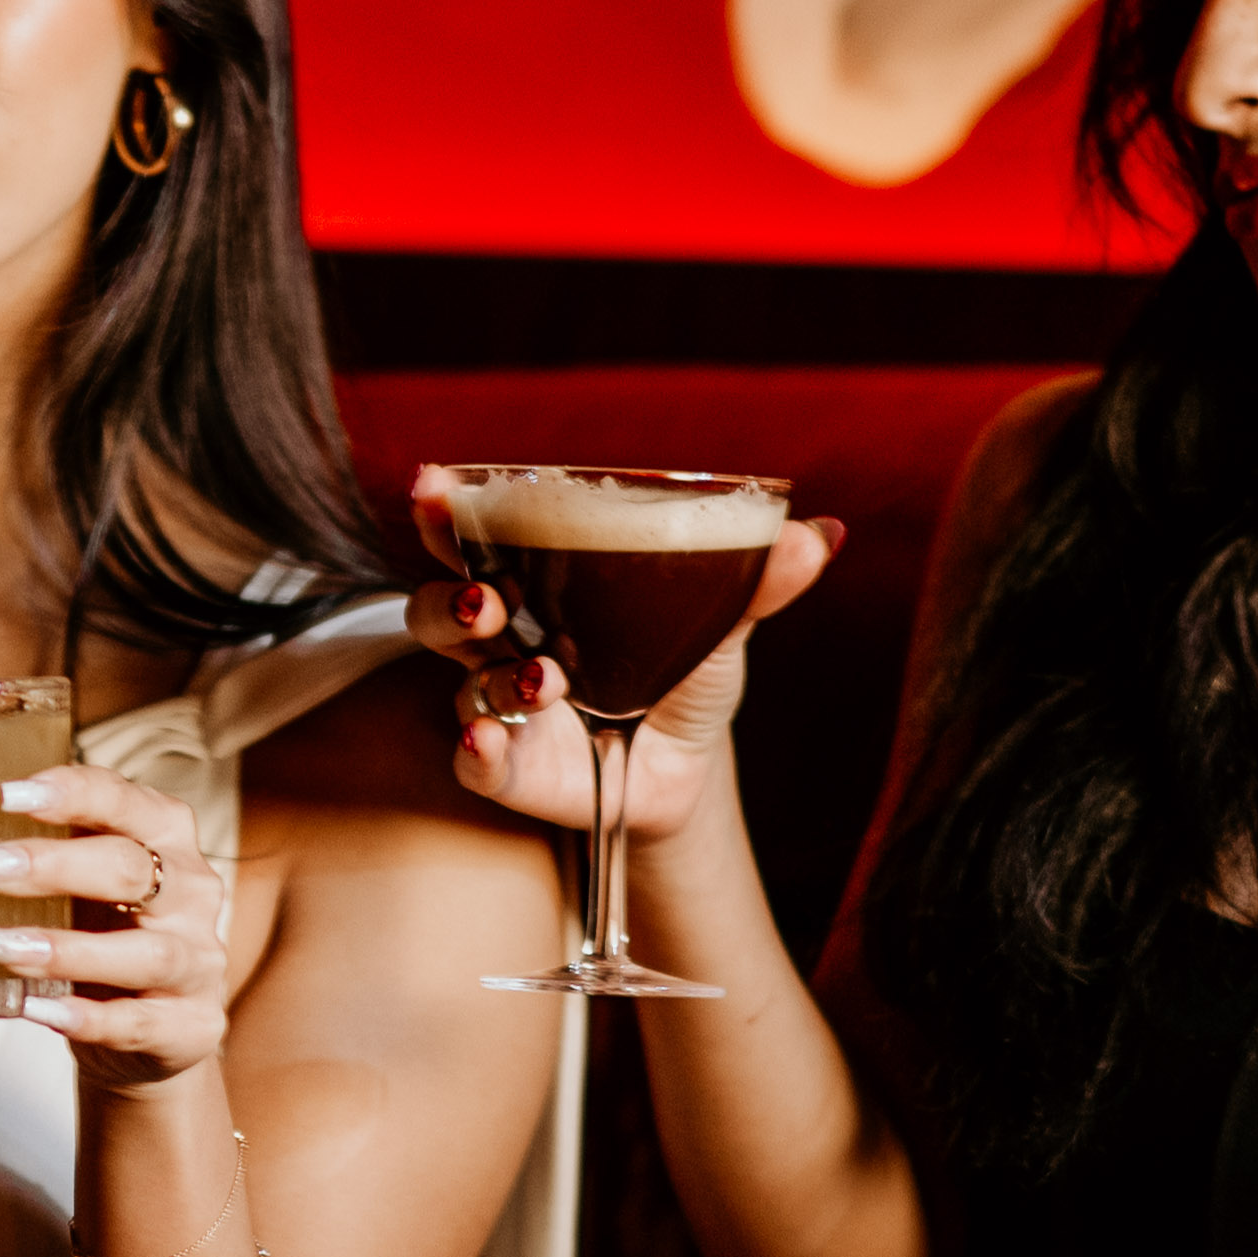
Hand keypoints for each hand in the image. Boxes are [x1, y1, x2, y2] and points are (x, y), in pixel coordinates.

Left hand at [0, 756, 233, 1097]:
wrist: (151, 1027)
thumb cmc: (105, 933)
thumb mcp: (85, 881)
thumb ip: (48, 852)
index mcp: (167, 837)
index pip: (124, 801)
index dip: (70, 793)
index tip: (5, 795)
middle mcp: (193, 892)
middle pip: (129, 869)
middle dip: (46, 866)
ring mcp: (200, 962)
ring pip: (144, 952)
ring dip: (65, 950)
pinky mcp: (193, 1025)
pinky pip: (138, 1022)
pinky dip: (85, 1017)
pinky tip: (34, 1008)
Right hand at [413, 515, 842, 843]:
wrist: (690, 771)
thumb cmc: (683, 673)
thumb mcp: (720, 625)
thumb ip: (756, 582)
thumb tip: (823, 536)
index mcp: (542, 586)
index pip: (476, 539)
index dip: (447, 512)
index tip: (434, 485)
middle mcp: (506, 641)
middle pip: (440, 608)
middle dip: (450, 598)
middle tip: (487, 596)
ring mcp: (503, 707)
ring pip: (462, 682)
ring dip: (493, 676)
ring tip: (547, 679)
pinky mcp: (512, 770)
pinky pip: (476, 761)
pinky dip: (479, 750)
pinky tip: (490, 742)